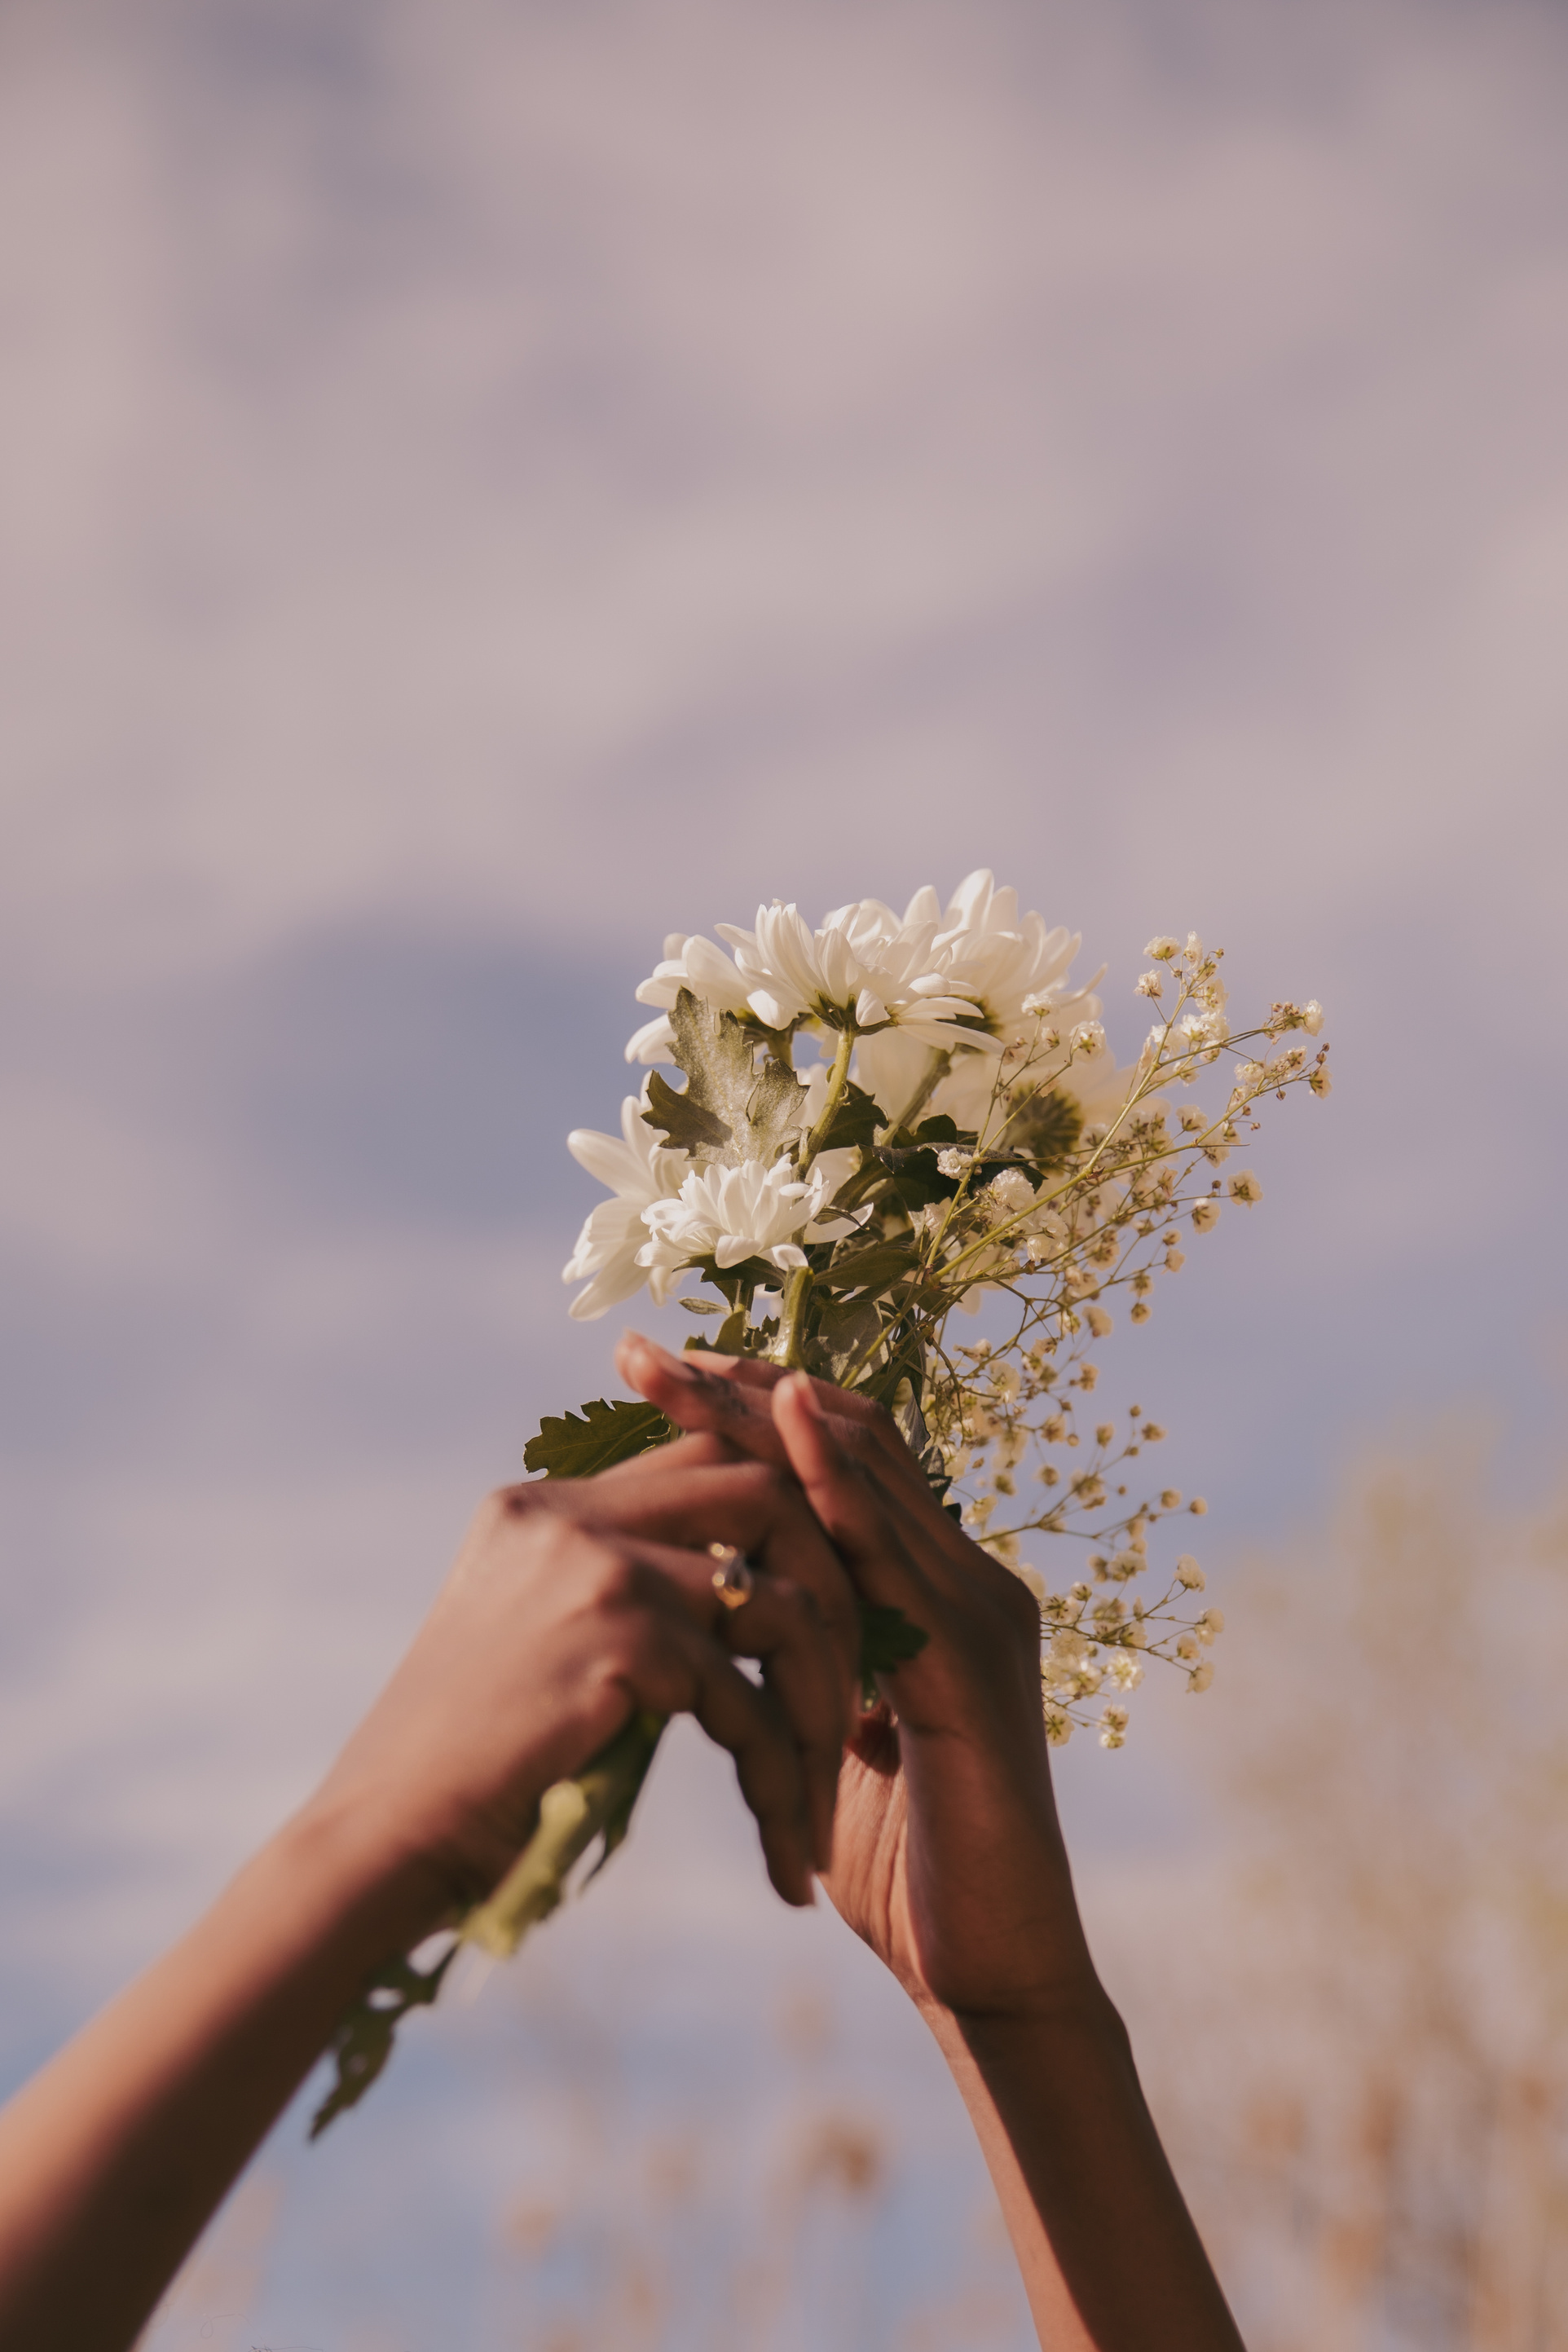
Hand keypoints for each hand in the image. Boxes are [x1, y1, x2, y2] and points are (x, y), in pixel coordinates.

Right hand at [308, 1445, 853, 1937]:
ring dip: (823, 1698)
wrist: (377, 1851)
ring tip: (826, 1792)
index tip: (843, 1597)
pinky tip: (786, 1855)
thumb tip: (738, 1598)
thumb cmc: (465, 1778)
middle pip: (764, 1487)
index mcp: (545, 1507)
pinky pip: (748, 1699)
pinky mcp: (613, 1639)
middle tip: (861, 1690)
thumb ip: (617, 1602)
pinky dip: (781, 1778)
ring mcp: (591, 1566)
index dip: (791, 1510)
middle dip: (837, 1585)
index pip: (705, 1452)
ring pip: (778, 1594)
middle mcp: (568, 1514)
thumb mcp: (536, 1654)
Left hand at [615, 1336, 1095, 2022]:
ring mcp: (979, 1617)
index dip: (748, 1408)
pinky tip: (789, 1452)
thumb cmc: (900, 1864)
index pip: (838, 1461)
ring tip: (684, 1375)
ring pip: (871, 1484)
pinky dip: (847, 1499)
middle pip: (849, 1446)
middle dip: (739, 1391)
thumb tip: (720, 1610)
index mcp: (931, 1588)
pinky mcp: (976, 1672)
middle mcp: (964, 1580)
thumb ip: (797, 1659)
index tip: (652, 1373)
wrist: (988, 1976)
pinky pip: (902, 1565)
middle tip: (641, 1348)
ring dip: (772, 1423)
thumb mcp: (828, 1732)